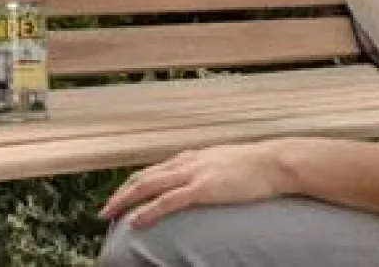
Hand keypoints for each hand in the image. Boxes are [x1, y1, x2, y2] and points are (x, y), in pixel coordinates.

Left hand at [98, 141, 297, 228]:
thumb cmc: (254, 166)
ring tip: (109, 215)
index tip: (119, 198)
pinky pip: (169, 201)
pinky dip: (149, 211)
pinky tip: (136, 221)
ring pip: (149, 186)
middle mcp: (186, 162)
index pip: (152, 170)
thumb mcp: (221, 165)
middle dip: (120, 194)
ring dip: (125, 201)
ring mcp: (193, 174)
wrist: (274, 162)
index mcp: (190, 158)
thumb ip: (204, 172)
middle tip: (104, 211)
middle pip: (143, 177)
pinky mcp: (203, 188)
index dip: (133, 185)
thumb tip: (196, 185)